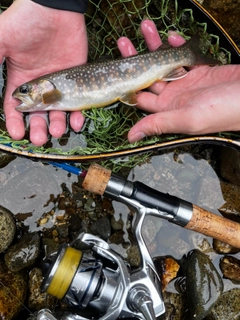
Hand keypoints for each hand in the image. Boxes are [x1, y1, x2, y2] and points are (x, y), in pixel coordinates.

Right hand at [0, 0, 87, 145]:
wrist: (56, 9)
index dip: (15, 122)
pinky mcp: (76, 81)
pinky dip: (77, 114)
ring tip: (56, 132)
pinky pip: (77, 102)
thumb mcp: (2, 40)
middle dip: (37, 128)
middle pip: (37, 114)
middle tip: (38, 139)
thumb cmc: (26, 22)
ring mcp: (59, 85)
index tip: (17, 135)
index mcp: (21, 80)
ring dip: (57, 124)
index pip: (15, 107)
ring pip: (58, 111)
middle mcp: (40, 87)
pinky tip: (76, 122)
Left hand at [117, 20, 239, 142]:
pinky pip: (184, 56)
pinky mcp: (200, 70)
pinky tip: (171, 36)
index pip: (140, 97)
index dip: (126, 82)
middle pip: (148, 76)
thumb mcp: (187, 119)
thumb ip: (158, 124)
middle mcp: (174, 96)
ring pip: (164, 62)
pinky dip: (177, 45)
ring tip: (145, 27)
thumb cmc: (223, 111)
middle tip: (124, 42)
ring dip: (154, 46)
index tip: (115, 66)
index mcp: (167, 109)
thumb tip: (131, 137)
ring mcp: (186, 82)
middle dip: (135, 58)